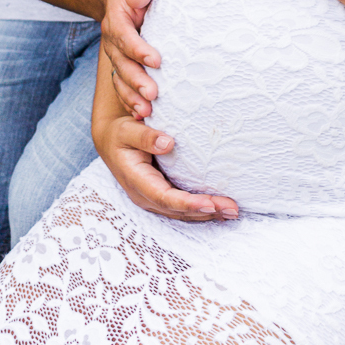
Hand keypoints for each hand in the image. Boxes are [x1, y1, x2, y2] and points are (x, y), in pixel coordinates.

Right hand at [96, 115, 239, 222]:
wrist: (111, 142)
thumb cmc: (119, 134)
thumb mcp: (126, 131)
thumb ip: (145, 136)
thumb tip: (168, 143)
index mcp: (136, 181)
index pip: (165, 197)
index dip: (188, 203)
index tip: (210, 203)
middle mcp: (144, 196)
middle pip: (178, 210)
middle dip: (206, 211)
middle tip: (232, 208)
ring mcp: (152, 199)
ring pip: (182, 213)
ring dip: (208, 214)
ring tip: (232, 211)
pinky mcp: (160, 197)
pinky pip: (182, 209)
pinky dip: (202, 210)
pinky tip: (219, 209)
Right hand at [102, 0, 160, 119]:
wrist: (127, 0)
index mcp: (117, 20)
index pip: (125, 35)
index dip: (138, 49)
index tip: (157, 60)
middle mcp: (112, 42)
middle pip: (122, 64)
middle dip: (136, 80)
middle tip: (152, 94)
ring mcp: (116, 57)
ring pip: (120, 80)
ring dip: (132, 97)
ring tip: (147, 112)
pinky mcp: (122, 68)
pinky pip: (123, 89)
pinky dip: (131, 103)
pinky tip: (143, 117)